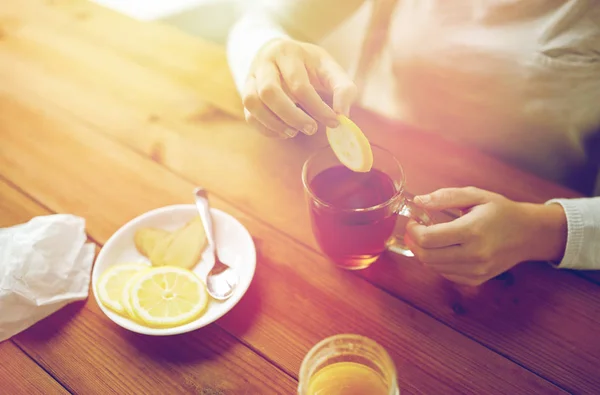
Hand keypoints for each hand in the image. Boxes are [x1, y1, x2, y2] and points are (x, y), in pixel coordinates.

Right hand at [242, 38, 356, 138]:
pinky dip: (265, 128)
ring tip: (293, 132)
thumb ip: (343, 88)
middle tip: (311, 129)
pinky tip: (283, 132)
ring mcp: (251, 77)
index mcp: (288, 53)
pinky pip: (249, 115)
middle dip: (292, 116)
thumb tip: (342, 115)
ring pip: (252, 103)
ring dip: (274, 123)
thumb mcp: (330, 68)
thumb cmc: (309, 65)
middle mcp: (264, 63)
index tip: (334, 122)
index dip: (317, 108)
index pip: (299, 85)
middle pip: (269, 92)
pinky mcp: (246, 92)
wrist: (281, 53)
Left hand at [405, 187, 567, 285]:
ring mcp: (476, 270)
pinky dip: (438, 262)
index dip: (413, 230)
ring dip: (425, 253)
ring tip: (430, 238)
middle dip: (414, 243)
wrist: (528, 233)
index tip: (414, 221)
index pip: (428, 239)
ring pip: (434, 267)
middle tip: (415, 230)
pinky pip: (446, 274)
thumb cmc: (501, 211)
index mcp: (472, 231)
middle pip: (427, 256)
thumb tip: (419, 201)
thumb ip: (445, 197)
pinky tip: (444, 249)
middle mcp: (474, 254)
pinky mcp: (477, 279)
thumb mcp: (475, 195)